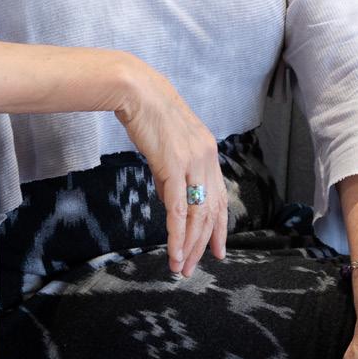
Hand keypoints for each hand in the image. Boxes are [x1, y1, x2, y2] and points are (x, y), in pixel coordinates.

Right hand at [114, 57, 228, 276]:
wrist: (137, 90)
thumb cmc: (148, 112)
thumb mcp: (169, 142)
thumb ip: (174, 169)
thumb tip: (170, 196)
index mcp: (208, 151)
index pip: (219, 197)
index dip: (220, 226)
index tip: (218, 249)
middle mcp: (207, 158)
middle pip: (211, 211)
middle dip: (203, 243)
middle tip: (194, 266)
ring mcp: (192, 162)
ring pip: (197, 215)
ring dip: (190, 246)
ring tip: (182, 268)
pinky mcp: (174, 166)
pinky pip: (178, 210)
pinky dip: (177, 235)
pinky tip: (175, 253)